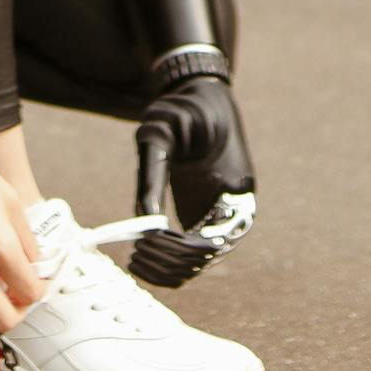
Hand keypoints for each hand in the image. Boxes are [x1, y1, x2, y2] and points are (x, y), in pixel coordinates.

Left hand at [132, 72, 256, 269]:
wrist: (204, 101)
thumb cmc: (185, 112)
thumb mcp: (164, 133)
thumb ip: (152, 174)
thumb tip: (144, 221)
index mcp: (237, 195)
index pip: (207, 243)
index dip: (174, 249)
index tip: (143, 242)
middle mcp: (236, 214)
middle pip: (201, 260)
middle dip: (165, 261)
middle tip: (133, 253)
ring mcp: (223, 220)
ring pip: (196, 264)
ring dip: (165, 269)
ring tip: (134, 259)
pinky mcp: (207, 221)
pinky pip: (190, 256)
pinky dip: (167, 263)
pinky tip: (141, 258)